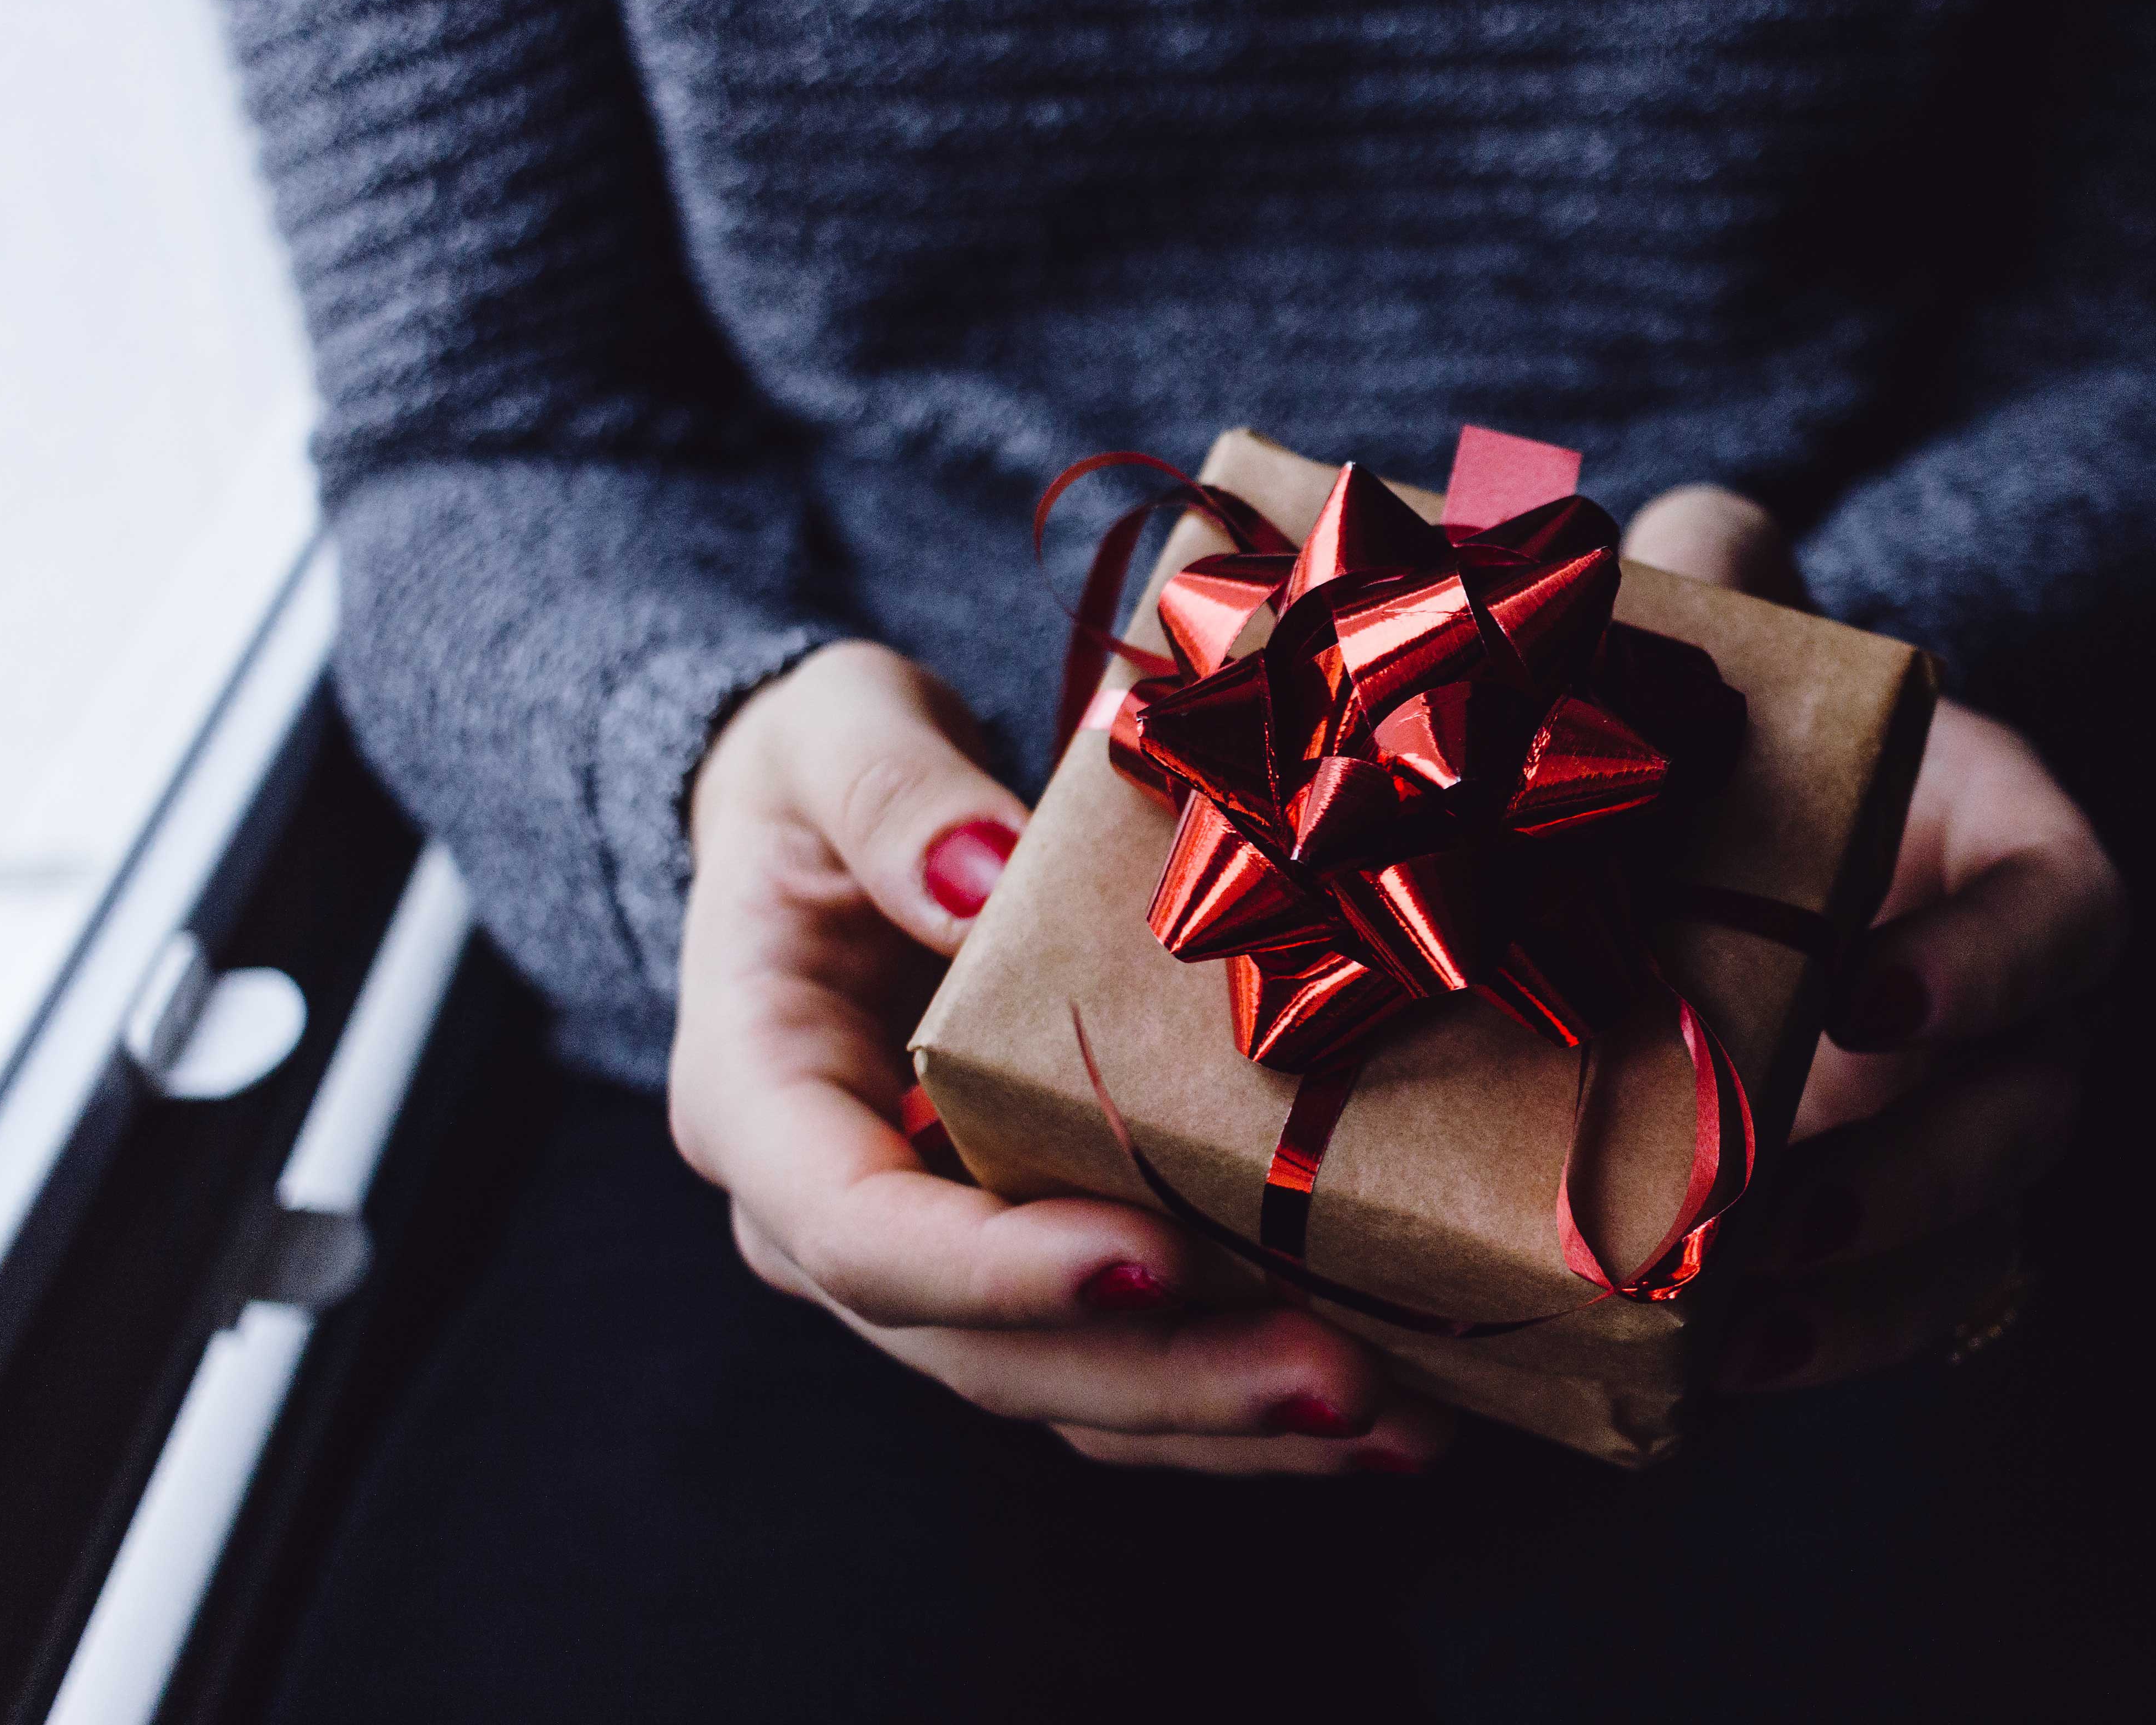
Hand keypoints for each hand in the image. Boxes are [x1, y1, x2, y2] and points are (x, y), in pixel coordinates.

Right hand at [670, 640, 1453, 1472]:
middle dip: (1168, 1378)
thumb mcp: (832, 734)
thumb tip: (979, 874)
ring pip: (1067, 1391)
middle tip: (1339, 1381)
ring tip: (1397, 1421)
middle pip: (983, 1352)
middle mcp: (828, 1220)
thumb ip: (890, 795)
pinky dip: (1241, 1398)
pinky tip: (1384, 1404)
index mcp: (758, 1100)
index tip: (1153, 1259)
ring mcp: (932, 1261)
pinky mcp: (1026, 1263)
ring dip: (1230, 1420)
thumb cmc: (826, 776)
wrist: (837, 827)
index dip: (997, 1269)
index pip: (857, 1229)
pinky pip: (1125, 1362)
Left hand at [1622, 487, 2124, 1389]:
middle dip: (1918, 1168)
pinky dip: (1827, 1343)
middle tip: (1779, 1200)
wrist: (1725, 852)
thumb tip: (1682, 533)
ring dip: (1872, 1287)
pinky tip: (1718, 1369)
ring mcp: (1969, 1124)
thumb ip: (1725, 580)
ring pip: (1981, 1232)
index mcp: (2012, 851)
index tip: (1867, 998)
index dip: (1989, 964)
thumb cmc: (1754, 742)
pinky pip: (1905, 1305)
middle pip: (2031, 1106)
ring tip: (1741, 1317)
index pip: (2066, 912)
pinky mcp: (1900, 1218)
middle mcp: (2019, 1005)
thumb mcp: (1744, 654)